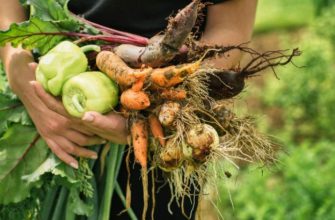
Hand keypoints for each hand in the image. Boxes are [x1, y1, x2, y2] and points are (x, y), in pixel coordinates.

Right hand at [4, 48, 103, 168]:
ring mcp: (53, 132)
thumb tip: (89, 113)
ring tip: (96, 153)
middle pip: (83, 138)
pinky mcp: (47, 137)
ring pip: (73, 147)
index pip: (88, 126)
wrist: (28, 87)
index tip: (109, 135)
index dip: (98, 131)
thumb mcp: (70, 91)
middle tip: (106, 141)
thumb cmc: (56, 87)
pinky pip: (58, 151)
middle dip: (95, 141)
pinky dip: (67, 159)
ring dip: (85, 152)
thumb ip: (82, 101)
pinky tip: (76, 165)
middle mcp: (61, 124)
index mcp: (69, 114)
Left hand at [32, 77, 127, 144]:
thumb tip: (85, 115)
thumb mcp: (111, 126)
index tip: (33, 81)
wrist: (126, 133)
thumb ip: (99, 122)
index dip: (44, 95)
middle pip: (53, 100)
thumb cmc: (119, 129)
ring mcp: (80, 111)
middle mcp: (75, 114)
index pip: (56, 106)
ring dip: (49, 85)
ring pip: (60, 98)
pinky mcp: (87, 109)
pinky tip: (60, 80)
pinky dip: (61, 88)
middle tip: (32, 66)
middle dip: (42, 84)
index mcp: (77, 118)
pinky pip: (70, 98)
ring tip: (41, 70)